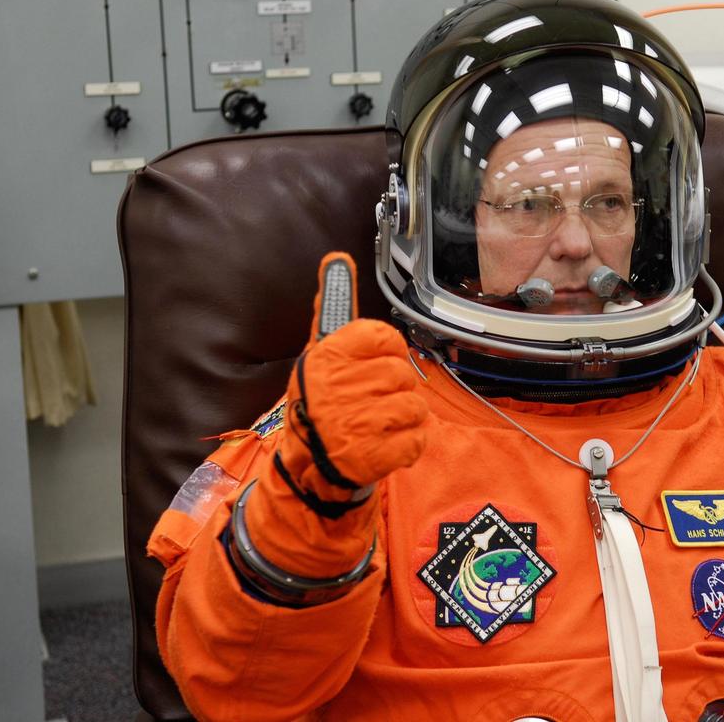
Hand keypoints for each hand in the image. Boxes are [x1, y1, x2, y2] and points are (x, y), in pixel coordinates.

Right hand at [246, 252, 427, 574]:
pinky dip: (408, 446)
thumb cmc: (320, 400)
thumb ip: (333, 306)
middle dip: (396, 389)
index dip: (388, 353)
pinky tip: (388, 445)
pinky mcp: (371, 457)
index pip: (385, 337)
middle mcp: (339, 386)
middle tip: (375, 401)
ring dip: (405, 419)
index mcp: (328, 356)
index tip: (375, 365)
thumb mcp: (320, 351)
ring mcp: (355, 423)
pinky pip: (416, 441)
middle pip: (403, 374)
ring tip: (380, 424)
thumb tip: (336, 258)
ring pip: (415, 407)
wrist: (307, 466)